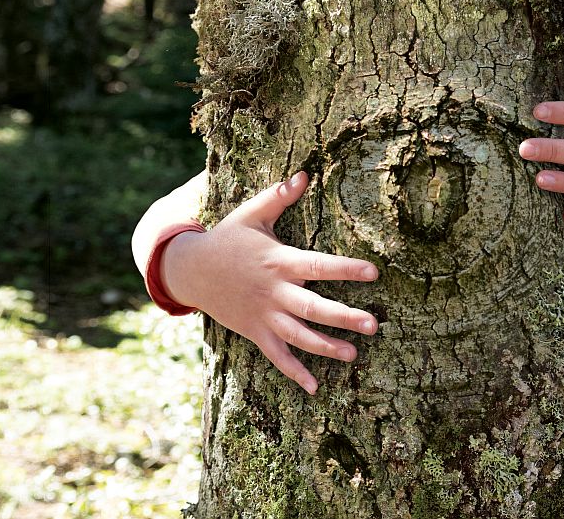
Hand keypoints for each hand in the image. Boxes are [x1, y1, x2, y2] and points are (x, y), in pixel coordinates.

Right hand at [161, 171, 378, 394]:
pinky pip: (276, 357)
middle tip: (373, 325)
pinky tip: (316, 388)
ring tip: (353, 355)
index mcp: (279, 261)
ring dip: (326, 347)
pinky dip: (295, 373)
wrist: (190, 270)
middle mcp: (274, 292)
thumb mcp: (251, 215)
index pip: (318, 265)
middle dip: (344, 317)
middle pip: (313, 307)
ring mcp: (264, 315)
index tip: (373, 272)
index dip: (345, 269)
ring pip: (299, 336)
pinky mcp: (255, 332)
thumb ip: (278, 197)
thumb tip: (304, 175)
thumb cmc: (227, 239)